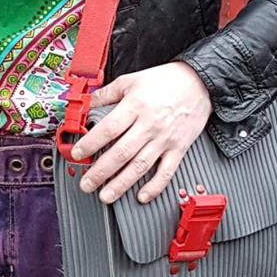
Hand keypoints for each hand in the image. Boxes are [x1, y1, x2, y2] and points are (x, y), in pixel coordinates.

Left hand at [67, 62, 212, 204]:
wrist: (199, 83)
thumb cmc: (165, 81)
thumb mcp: (131, 80)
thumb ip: (107, 93)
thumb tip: (85, 104)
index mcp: (135, 106)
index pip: (108, 129)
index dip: (90, 144)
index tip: (77, 154)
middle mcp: (149, 125)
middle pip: (121, 153)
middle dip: (100, 172)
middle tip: (86, 184)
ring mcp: (164, 139)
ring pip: (140, 166)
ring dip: (121, 184)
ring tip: (105, 196)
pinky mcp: (179, 148)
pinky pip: (166, 172)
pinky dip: (154, 186)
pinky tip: (141, 196)